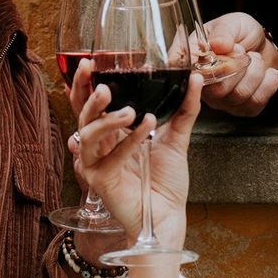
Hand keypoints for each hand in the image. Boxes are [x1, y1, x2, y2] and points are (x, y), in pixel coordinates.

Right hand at [69, 63, 202, 252]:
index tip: (91, 62)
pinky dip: (128, 142)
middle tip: (102, 84)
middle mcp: (98, 145)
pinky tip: (146, 128)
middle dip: (88, 95)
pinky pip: (109, 158)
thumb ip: (184, 108)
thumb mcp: (176, 138)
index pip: (91, 102)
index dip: (85, 83)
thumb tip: (195, 79)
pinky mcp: (100, 181)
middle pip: (82, 114)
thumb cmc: (165, 182)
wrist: (168, 216)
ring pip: (87, 134)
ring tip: (130, 111)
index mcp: (110, 131)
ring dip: (107, 119)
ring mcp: (95, 164)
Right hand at [200, 12, 277, 116]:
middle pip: (216, 89)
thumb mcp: (232, 23)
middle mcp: (201, 83)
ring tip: (254, 58)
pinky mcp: (240, 108)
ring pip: (239, 95)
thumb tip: (217, 44)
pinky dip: (267, 84)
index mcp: (192, 57)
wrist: (263, 46)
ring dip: (255, 71)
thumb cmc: (242, 34)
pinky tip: (267, 73)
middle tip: (241, 50)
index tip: (212, 58)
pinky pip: (255, 102)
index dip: (194, 70)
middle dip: (238, 66)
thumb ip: (224, 31)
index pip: (180, 69)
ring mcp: (220, 99)